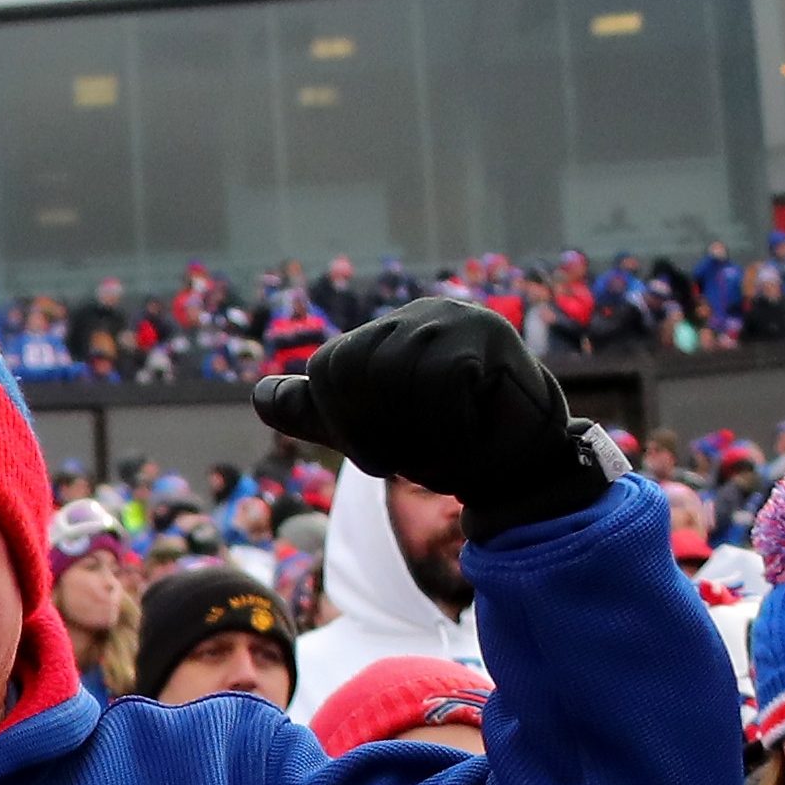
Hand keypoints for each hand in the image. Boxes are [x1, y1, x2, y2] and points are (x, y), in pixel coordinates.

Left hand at [254, 298, 613, 530]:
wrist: (525, 469)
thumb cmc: (451, 446)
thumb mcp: (371, 430)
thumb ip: (320, 411)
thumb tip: (259, 396)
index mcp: (385, 333)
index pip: (329, 369)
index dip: (349, 424)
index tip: (389, 451)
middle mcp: (415, 316)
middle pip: (353, 371)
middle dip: (378, 430)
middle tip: (421, 451)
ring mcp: (452, 318)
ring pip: (394, 379)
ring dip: (417, 433)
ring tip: (450, 441)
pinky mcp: (486, 334)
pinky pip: (440, 385)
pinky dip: (450, 428)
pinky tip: (475, 432)